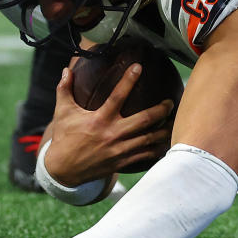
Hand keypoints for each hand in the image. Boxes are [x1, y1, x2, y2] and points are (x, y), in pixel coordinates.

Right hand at [45, 65, 173, 185]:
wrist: (63, 170)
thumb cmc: (65, 138)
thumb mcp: (62, 112)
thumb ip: (65, 90)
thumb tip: (66, 69)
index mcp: (99, 119)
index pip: (117, 96)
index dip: (128, 80)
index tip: (139, 67)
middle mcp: (112, 134)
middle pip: (144, 119)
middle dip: (161, 110)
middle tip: (170, 102)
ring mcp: (120, 150)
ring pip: (150, 139)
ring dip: (165, 130)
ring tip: (174, 122)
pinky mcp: (123, 162)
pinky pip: (146, 155)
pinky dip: (158, 149)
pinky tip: (166, 142)